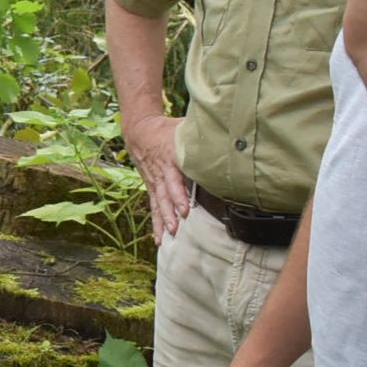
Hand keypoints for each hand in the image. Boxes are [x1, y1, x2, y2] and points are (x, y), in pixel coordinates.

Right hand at [122, 114, 191, 238]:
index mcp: (171, 156)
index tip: (187, 204)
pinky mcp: (152, 189)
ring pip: (160, 201)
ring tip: (171, 232)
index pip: (177, 174)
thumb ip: (202, 134)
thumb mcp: (182, 127)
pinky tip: (159, 239)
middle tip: (180, 219)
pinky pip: (154, 208)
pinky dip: (156, 224)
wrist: (139, 132)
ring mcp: (156, 182)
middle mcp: (162, 172)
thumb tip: (227, 136)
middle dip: (174, 205)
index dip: (181, 189)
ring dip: (165, 217)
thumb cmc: (167, 130)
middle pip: (167, 190)